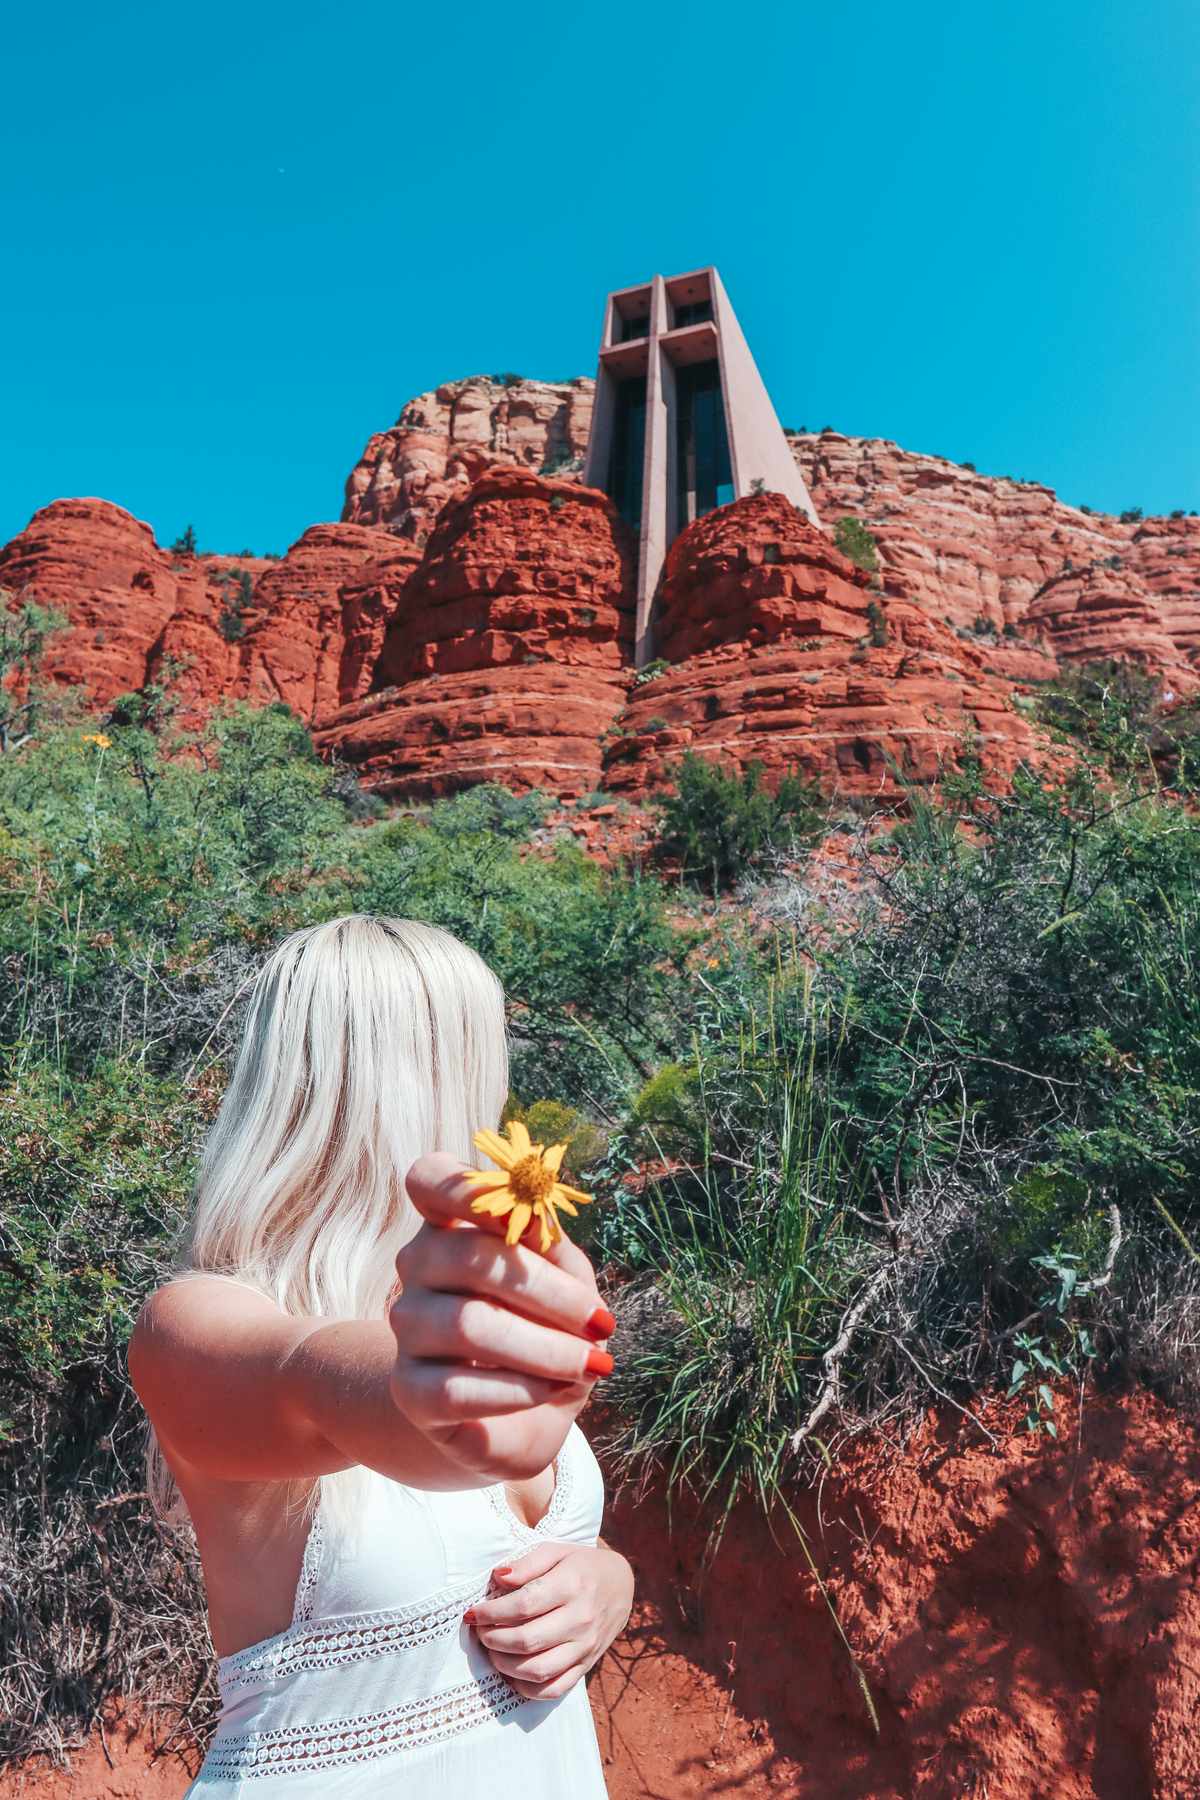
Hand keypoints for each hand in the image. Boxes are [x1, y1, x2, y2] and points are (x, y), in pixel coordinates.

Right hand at [389, 1154, 615, 1483]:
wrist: (528, 1411)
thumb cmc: (547, 1327)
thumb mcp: (564, 1278)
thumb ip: (552, 1246)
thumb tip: (541, 1225)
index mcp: (451, 1224)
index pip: (430, 1181)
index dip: (466, 1187)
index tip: (519, 1209)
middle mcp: (417, 1266)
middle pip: (471, 1258)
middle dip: (550, 1292)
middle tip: (602, 1323)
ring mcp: (408, 1327)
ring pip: (468, 1325)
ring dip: (545, 1349)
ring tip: (590, 1364)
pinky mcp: (410, 1390)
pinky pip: (457, 1388)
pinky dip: (520, 1391)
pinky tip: (553, 1391)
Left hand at [467, 1539, 633, 1699]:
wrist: (621, 1586)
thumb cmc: (581, 1565)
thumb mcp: (557, 1551)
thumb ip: (527, 1563)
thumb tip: (498, 1578)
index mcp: (572, 1585)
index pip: (524, 1605)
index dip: (492, 1612)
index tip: (474, 1612)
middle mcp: (580, 1619)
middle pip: (527, 1640)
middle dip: (493, 1639)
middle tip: (480, 1631)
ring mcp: (584, 1647)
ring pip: (538, 1670)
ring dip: (505, 1665)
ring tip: (492, 1650)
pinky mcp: (586, 1666)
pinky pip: (554, 1689)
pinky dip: (527, 1688)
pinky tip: (512, 1673)